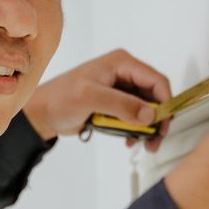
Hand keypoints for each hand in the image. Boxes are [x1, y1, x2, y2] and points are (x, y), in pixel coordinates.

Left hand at [21, 48, 174, 151]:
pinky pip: (136, 116)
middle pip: (156, 96)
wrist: (43, 112)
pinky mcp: (117, 103)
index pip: (156, 81)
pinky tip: (129, 140)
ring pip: (148, 108)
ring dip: (148, 127)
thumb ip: (121, 105)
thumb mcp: (91, 98)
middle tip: (155, 141)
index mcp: (122, 63)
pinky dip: (137, 129)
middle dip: (158, 119)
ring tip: (144, 145)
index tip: (162, 125)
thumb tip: (150, 115)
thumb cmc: (60, 98)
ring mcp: (122, 89)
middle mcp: (125, 73)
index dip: (165, 103)